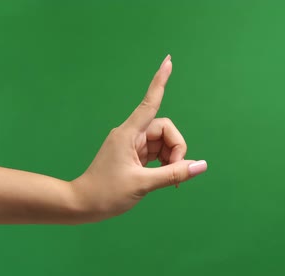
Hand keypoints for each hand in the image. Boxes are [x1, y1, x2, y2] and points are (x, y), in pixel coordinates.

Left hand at [71, 55, 206, 221]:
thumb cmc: (106, 193)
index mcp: (128, 134)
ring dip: (172, 159)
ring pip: (162, 143)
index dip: (160, 81)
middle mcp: (130, 135)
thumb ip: (174, 173)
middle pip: (165, 130)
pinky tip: (166, 178)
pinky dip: (165, 164)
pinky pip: (156, 153)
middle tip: (176, 174)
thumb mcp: (143, 184)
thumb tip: (201, 165)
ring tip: (171, 181)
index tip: (168, 61)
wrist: (82, 205)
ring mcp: (131, 146)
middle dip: (177, 149)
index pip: (150, 102)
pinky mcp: (132, 156)